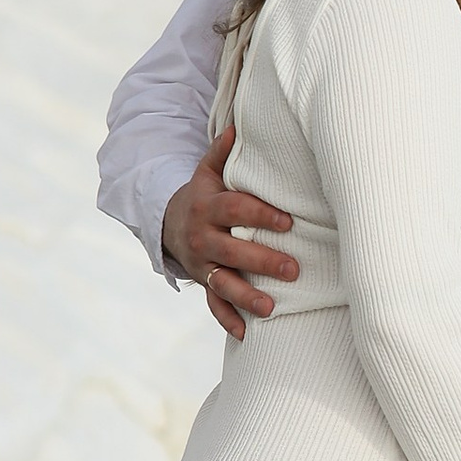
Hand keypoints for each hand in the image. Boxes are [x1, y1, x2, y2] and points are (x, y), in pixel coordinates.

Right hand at [162, 129, 297, 340]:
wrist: (167, 221)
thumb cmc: (203, 194)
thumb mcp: (207, 172)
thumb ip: (221, 153)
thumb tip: (236, 126)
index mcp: (207, 207)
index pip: (235, 210)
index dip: (261, 215)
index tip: (288, 222)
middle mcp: (201, 238)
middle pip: (231, 251)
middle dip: (262, 260)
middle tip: (293, 269)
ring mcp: (200, 264)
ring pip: (221, 283)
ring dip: (246, 296)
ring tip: (271, 307)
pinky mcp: (201, 282)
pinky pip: (213, 305)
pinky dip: (228, 321)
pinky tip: (249, 334)